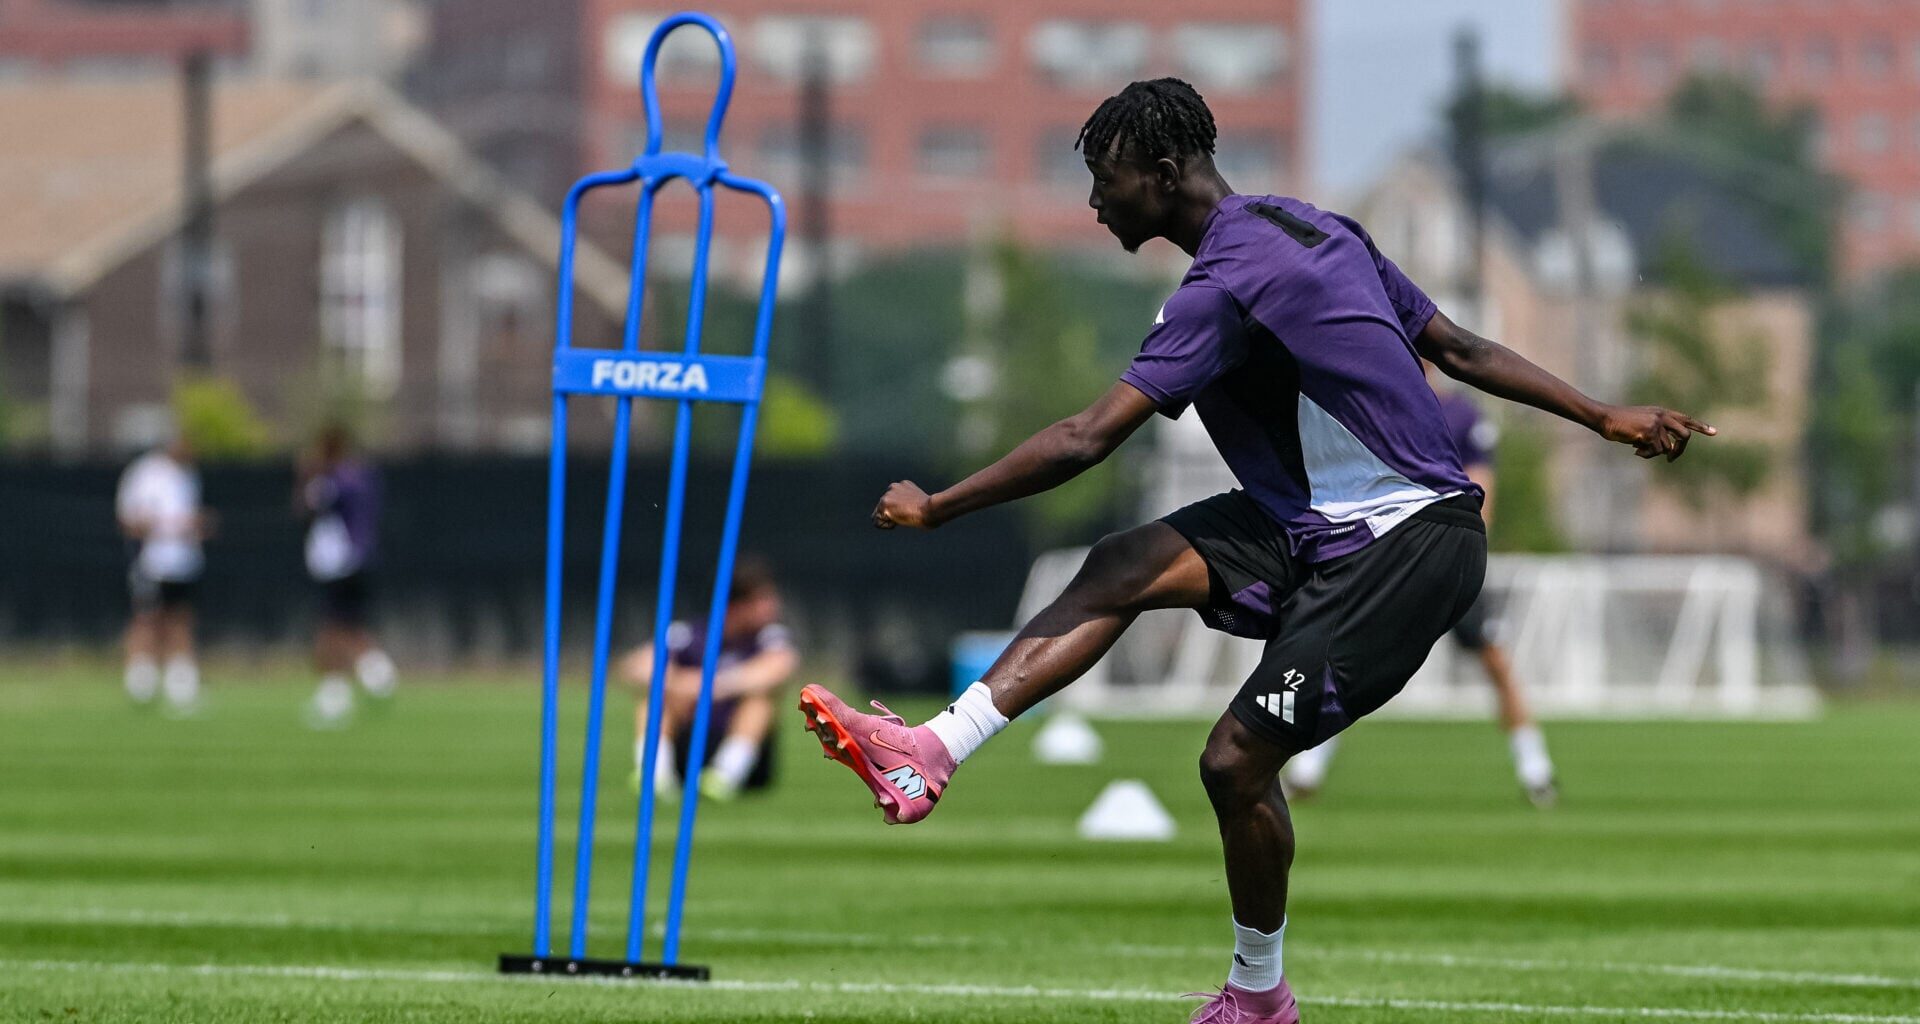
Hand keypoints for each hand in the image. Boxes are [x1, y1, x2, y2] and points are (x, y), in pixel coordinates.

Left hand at [873, 480, 938, 529]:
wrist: (931, 510)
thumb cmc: (930, 511)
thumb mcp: (919, 502)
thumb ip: (908, 502)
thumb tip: (903, 512)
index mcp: (903, 485)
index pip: (892, 501)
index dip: (899, 512)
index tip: (910, 511)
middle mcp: (893, 487)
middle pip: (882, 508)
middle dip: (892, 515)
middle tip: (908, 514)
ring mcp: (887, 496)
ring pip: (878, 515)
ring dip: (889, 520)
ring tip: (904, 516)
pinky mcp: (884, 505)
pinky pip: (877, 522)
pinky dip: (887, 526)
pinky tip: (899, 520)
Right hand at [1598, 405, 1715, 461]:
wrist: (1605, 418)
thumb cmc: (1619, 423)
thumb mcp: (1641, 425)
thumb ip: (1656, 432)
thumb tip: (1667, 450)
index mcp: (1661, 412)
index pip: (1685, 419)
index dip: (1700, 427)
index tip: (1714, 432)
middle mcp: (1662, 416)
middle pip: (1684, 435)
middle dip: (1679, 450)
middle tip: (1671, 459)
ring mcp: (1657, 423)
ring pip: (1666, 448)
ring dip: (1652, 453)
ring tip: (1638, 449)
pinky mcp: (1650, 432)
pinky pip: (1655, 451)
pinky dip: (1646, 454)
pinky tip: (1635, 451)